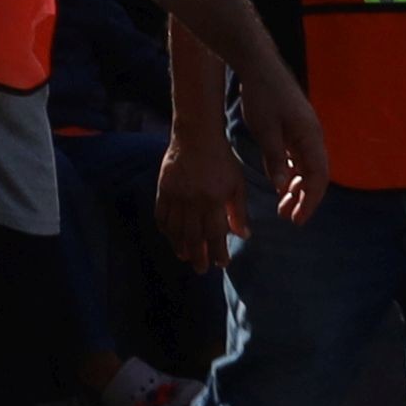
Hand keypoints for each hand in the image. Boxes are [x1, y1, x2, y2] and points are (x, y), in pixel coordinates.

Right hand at [152, 133, 249, 275]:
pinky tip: (171, 237)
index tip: (222, 264)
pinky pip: (161, 215)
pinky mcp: (164, 189)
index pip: (215, 234)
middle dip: (199, 256)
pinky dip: (165, 230)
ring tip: (185, 257)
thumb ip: (239, 211)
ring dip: (180, 246)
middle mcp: (193, 201)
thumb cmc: (222, 159)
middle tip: (201, 269)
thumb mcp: (237, 184)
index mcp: (214, 200)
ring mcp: (176, 195)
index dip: (218, 252)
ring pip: (176, 230)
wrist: (196, 135)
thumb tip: (243, 235)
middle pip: (194, 237)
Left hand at [229, 61, 333, 228]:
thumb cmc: (262, 96)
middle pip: (316, 174)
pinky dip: (293, 172)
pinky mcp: (296, 126)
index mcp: (310, 136)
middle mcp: (313, 135)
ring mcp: (306, 130)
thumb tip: (284, 188)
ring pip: (308, 166)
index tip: (297, 220)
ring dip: (298, 187)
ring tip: (281, 205)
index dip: (310, 201)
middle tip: (288, 217)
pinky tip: (282, 182)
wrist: (258, 65)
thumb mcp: (265, 130)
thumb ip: (276, 159)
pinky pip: (300, 156)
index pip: (319, 177)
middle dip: (305, 198)